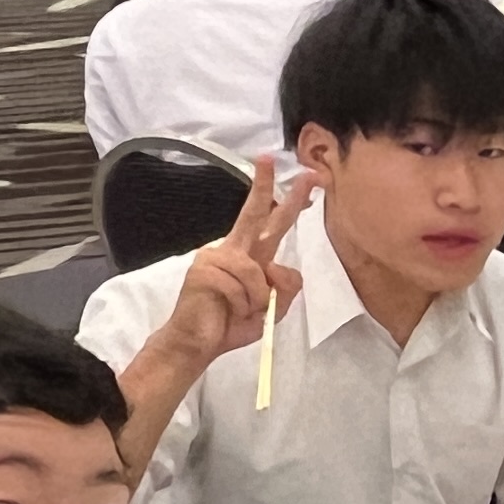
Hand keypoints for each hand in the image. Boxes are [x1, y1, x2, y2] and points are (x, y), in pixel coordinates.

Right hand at [161, 156, 311, 365]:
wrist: (198, 344)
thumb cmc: (232, 324)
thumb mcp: (274, 308)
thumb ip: (286, 287)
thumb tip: (277, 267)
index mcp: (249, 256)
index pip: (270, 224)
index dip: (289, 202)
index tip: (306, 179)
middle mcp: (231, 249)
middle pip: (254, 214)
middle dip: (266, 187)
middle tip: (275, 160)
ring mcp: (214, 257)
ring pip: (257, 272)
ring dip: (257, 299)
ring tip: (241, 311)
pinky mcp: (204, 270)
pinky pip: (241, 287)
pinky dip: (242, 306)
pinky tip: (227, 311)